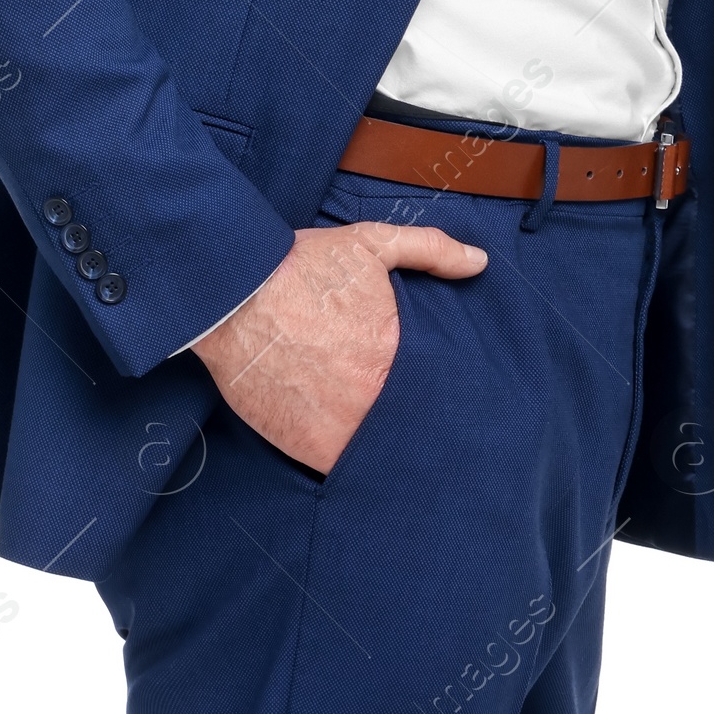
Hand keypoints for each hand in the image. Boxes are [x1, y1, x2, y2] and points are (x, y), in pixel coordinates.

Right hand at [190, 219, 486, 474]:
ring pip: (383, 451)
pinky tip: (353, 450)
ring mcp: (345, 428)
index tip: (447, 394)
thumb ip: (430, 250)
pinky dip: (351, 462)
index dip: (444, 391)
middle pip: (414, 421)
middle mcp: (377, 396)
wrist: (234, 298)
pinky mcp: (311, 449)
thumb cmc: (302, 268)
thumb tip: (478, 261)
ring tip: (391, 441)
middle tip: (420, 420)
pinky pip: (345, 468)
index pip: (441, 385)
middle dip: (419, 421)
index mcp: (400, 351)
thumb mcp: (372, 244)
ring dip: (387, 447)